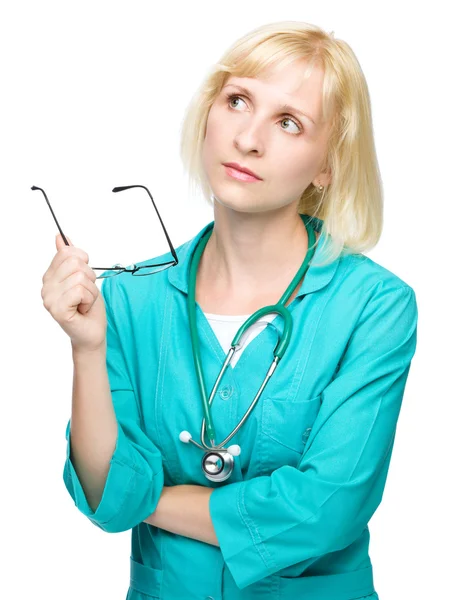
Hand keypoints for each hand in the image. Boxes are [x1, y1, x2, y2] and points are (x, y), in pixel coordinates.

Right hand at [41, 233, 106, 352]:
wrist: (92, 333)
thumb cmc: (88, 306)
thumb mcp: (83, 277)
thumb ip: (71, 257)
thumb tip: (60, 237)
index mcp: (50, 276)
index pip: (67, 252)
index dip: (84, 263)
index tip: (84, 279)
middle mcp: (45, 286)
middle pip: (75, 263)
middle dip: (90, 278)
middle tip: (85, 294)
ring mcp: (49, 298)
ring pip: (80, 277)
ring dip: (91, 291)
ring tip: (84, 303)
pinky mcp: (57, 309)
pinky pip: (80, 290)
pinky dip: (89, 299)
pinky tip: (83, 309)